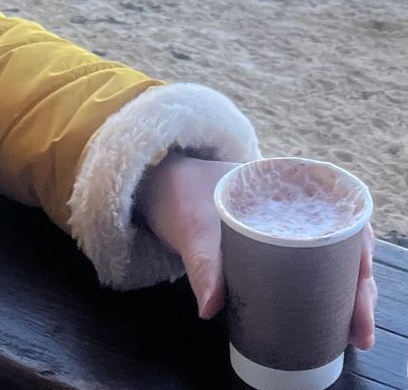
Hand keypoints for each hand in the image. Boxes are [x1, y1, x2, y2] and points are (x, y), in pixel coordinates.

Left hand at [134, 154, 378, 348]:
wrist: (155, 182)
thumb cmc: (178, 192)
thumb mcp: (190, 224)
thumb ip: (202, 263)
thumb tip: (211, 308)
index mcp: (283, 187)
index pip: (339, 215)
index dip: (359, 249)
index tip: (362, 280)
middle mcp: (291, 207)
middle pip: (341, 245)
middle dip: (358, 285)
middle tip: (358, 328)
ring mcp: (281, 228)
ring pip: (327, 261)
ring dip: (345, 294)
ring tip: (352, 333)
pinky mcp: (266, 250)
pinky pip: (305, 270)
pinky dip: (322, 294)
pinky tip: (329, 322)